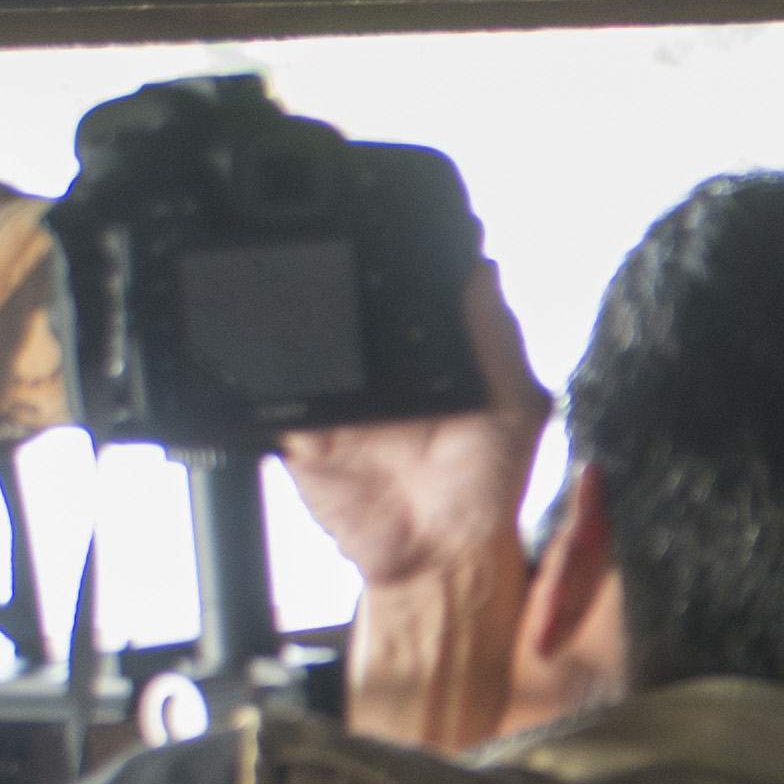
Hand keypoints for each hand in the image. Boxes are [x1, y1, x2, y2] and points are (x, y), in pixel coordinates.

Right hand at [274, 262, 552, 594]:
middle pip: (343, 303)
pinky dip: (269, 381)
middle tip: (335, 259)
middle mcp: (382, 366)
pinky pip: (275, 396)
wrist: (436, 554)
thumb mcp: (515, 406)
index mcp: (431, 350)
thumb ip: (497, 339)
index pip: (405, 287)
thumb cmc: (484, 484)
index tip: (392, 229)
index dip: (398, 257)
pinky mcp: (302, 429)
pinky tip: (281, 370)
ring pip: (302, 341)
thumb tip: (481, 271)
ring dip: (296, 326)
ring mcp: (337, 394)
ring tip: (301, 309)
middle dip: (333, 279)